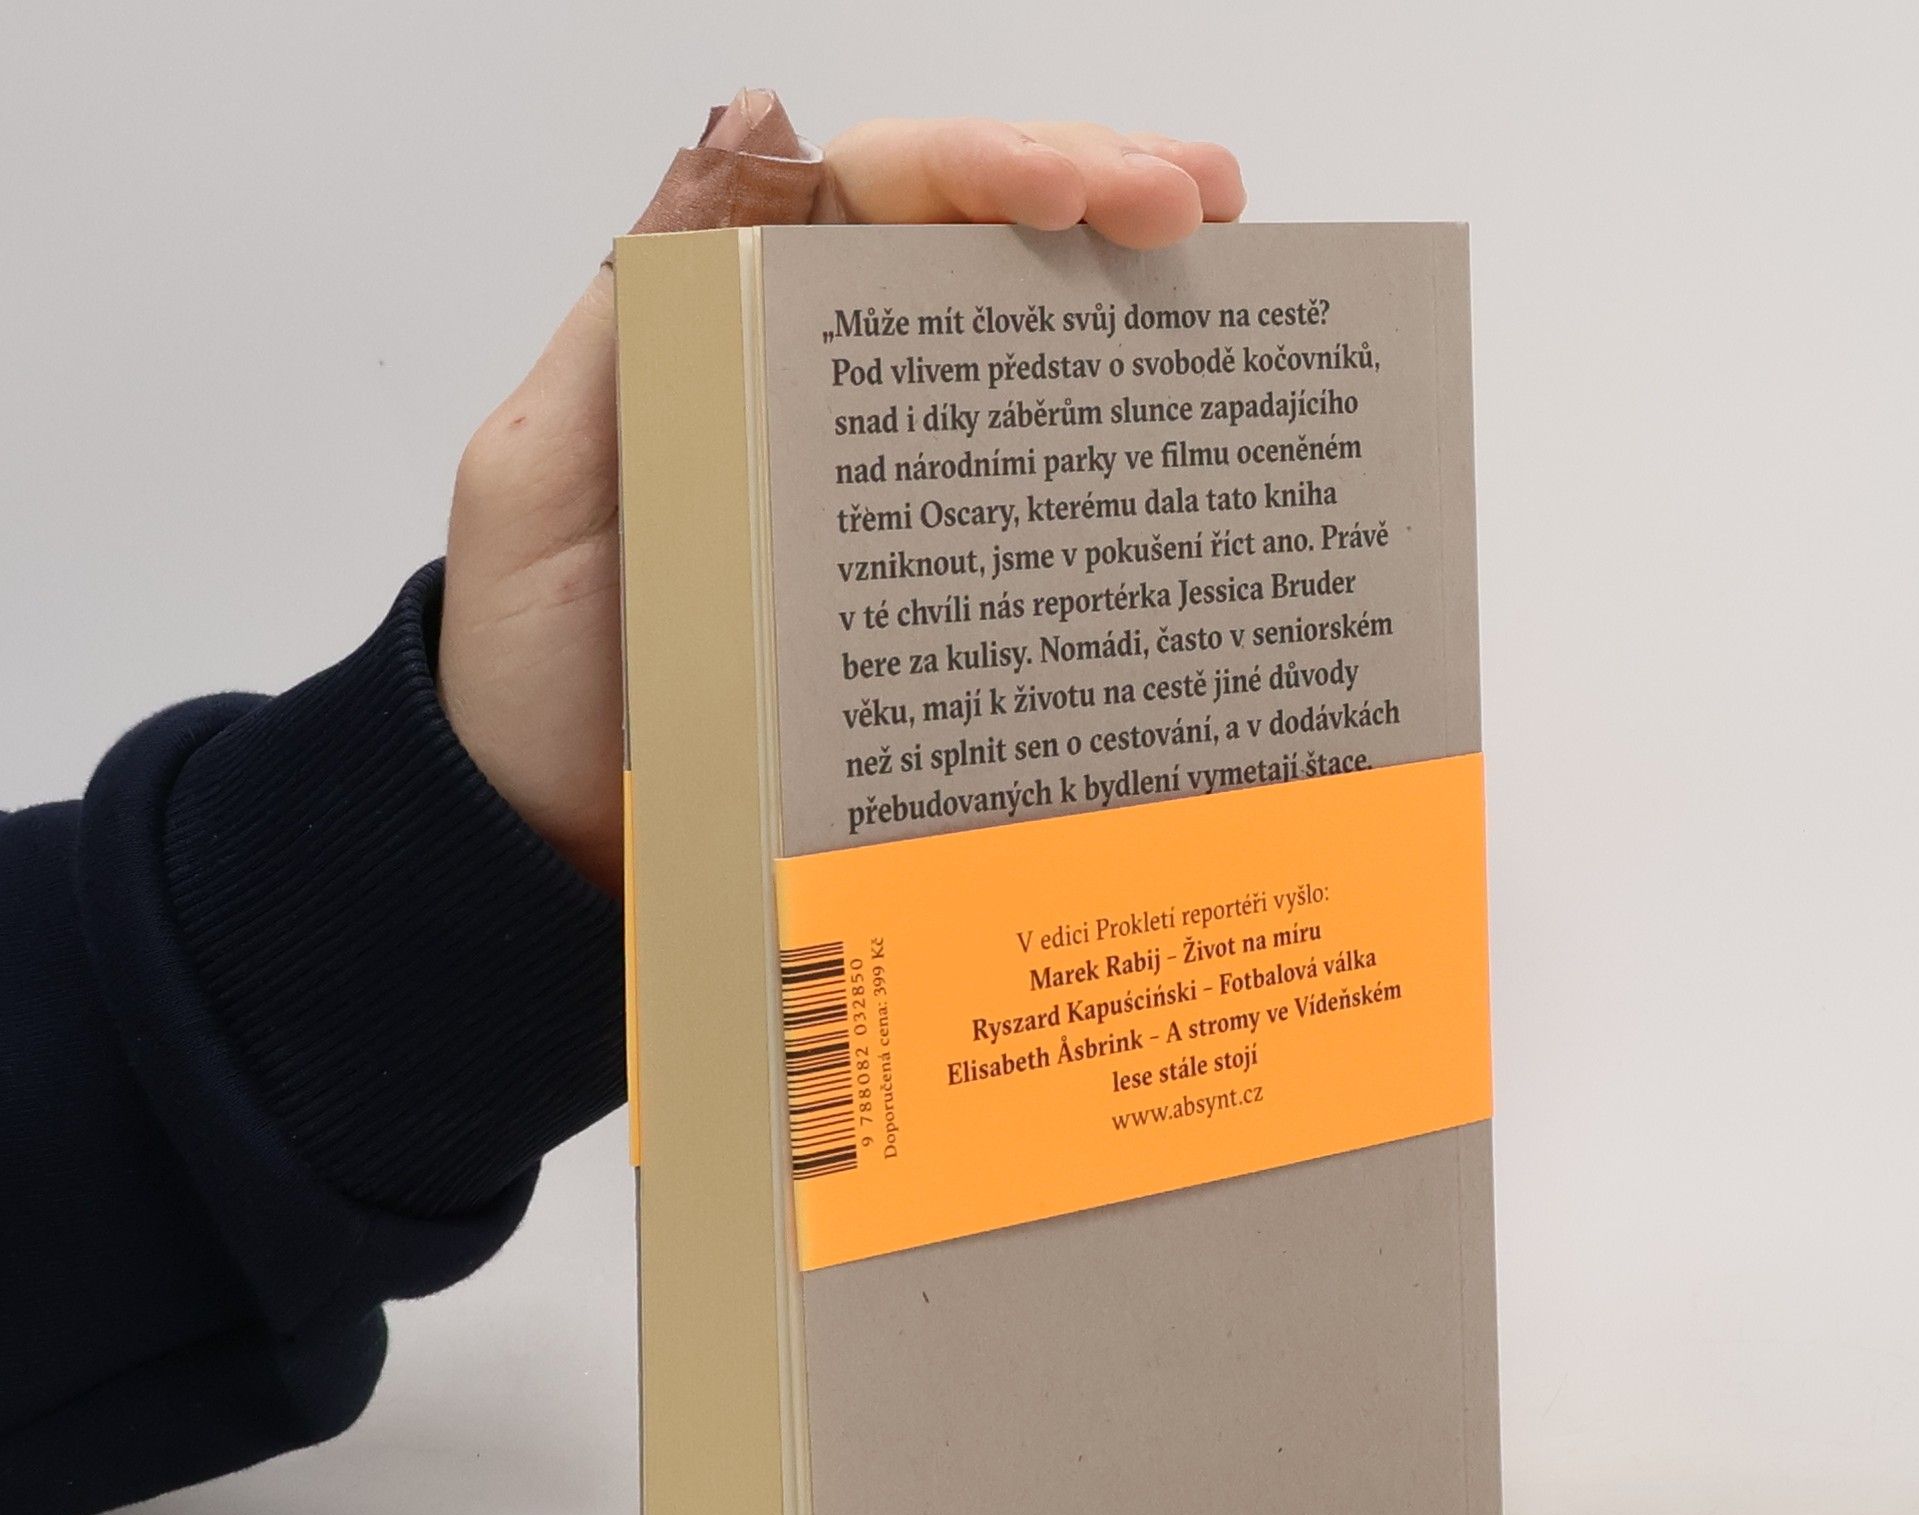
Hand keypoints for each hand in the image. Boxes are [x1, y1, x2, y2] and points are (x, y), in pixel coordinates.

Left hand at [439, 110, 1246, 894]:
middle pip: (976, 249)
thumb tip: (755, 121)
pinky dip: (1103, 464)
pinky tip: (1177, 435)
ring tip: (1231, 272)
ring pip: (1017, 358)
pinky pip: (1019, 507)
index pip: (880, 192)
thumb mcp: (545, 471)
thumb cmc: (527, 659)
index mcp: (733, 320)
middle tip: (1206, 208)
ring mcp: (878, 487)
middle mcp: (820, 382)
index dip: (992, 162)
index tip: (1088, 191)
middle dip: (1100, 198)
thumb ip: (635, 311)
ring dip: (1127, 305)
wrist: (548, 831)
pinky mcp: (917, 592)